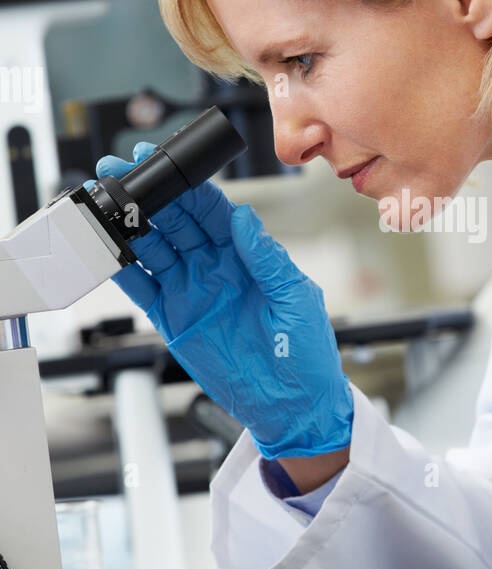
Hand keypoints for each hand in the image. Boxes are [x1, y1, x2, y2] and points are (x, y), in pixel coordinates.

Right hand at [89, 141, 353, 458]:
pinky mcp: (173, 319)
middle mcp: (216, 266)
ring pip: (154, 248)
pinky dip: (122, 271)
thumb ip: (267, 259)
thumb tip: (246, 218)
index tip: (163, 162)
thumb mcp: (296, 298)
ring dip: (130, 225)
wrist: (293, 406)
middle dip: (149, 194)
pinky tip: (106, 252)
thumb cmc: (307, 352)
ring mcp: (192, 291)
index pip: (212, 209)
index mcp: (247, 254)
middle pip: (176, 220)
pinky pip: (142, 289)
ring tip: (107, 205)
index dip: (187, 184)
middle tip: (121, 172)